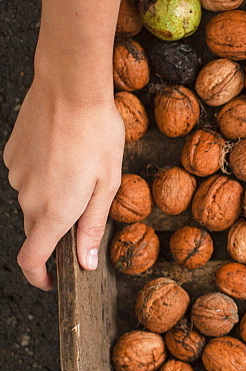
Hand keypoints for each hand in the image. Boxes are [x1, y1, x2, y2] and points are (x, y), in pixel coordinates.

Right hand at [5, 0, 137, 288]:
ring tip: (80, 170)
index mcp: (54, 212)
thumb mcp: (108, 184)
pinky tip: (63, 154)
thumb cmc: (98, 135)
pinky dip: (44, 176)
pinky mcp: (11, 156)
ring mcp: (16, 176)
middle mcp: (28, 198)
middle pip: (37, 231)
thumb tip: (86, 263)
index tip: (53, 281)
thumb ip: (93, 227)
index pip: (32, 260)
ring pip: (33, 201)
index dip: (40, 277)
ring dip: (53, 198)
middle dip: (57, 232)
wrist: (70, 89)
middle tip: (85, 211)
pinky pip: (28, 177)